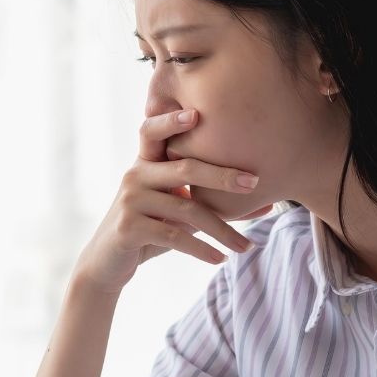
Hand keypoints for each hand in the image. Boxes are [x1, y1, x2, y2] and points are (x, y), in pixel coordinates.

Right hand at [71, 109, 258, 295]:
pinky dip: (201, 249)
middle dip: (222, 174)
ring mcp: (130, 200)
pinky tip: (219, 259)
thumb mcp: (178, 213)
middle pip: (185, 168)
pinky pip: (175, 235)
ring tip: (246, 246)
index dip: (171, 120)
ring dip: (222, 230)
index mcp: (146, 164)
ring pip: (187, 209)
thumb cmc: (150, 231)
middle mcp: (135, 175)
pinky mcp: (129, 227)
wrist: (107, 263)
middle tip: (254, 182)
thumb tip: (269, 203)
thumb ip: (213, 204)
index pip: (152, 131)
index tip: (197, 113)